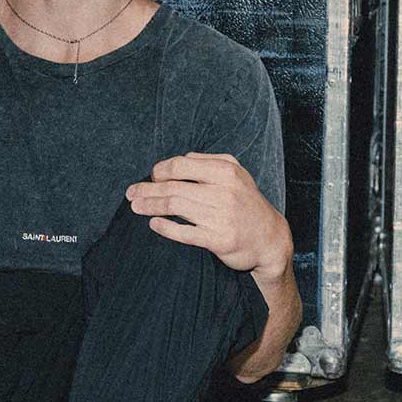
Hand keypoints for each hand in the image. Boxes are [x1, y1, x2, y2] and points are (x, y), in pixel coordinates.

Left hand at [126, 152, 290, 282]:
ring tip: (135, 207)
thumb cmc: (248, 205)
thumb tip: (178, 161)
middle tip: (131, 193)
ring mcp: (221, 216)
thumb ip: (209, 163)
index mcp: (225, 171)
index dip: (160, 171)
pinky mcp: (219, 240)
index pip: (181, 164)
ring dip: (150, 206)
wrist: (270, 238)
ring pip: (175, 207)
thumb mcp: (236, 175)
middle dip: (147, 189)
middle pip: (174, 187)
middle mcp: (224, 192)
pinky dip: (165, 227)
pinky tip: (154, 224)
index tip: (152, 177)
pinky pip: (185, 232)